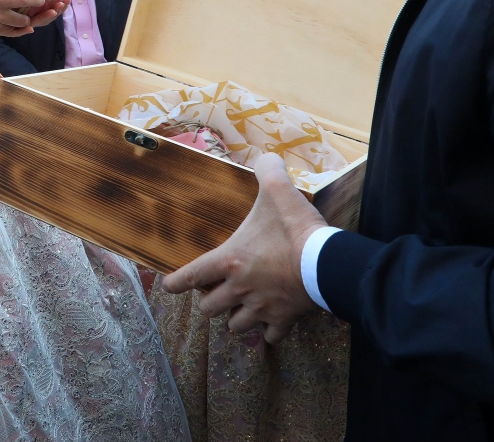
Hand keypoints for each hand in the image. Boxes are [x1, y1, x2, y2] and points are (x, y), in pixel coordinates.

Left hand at [163, 152, 328, 343]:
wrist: (325, 262)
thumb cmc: (295, 227)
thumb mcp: (278, 189)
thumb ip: (266, 169)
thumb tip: (265, 157)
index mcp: (230, 260)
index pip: (191, 275)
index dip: (175, 283)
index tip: (168, 287)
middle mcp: (239, 288)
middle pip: (209, 308)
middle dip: (210, 302)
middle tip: (216, 293)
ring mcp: (261, 307)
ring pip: (236, 326)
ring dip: (235, 319)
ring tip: (240, 310)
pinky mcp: (284, 319)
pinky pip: (270, 336)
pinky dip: (269, 333)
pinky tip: (271, 327)